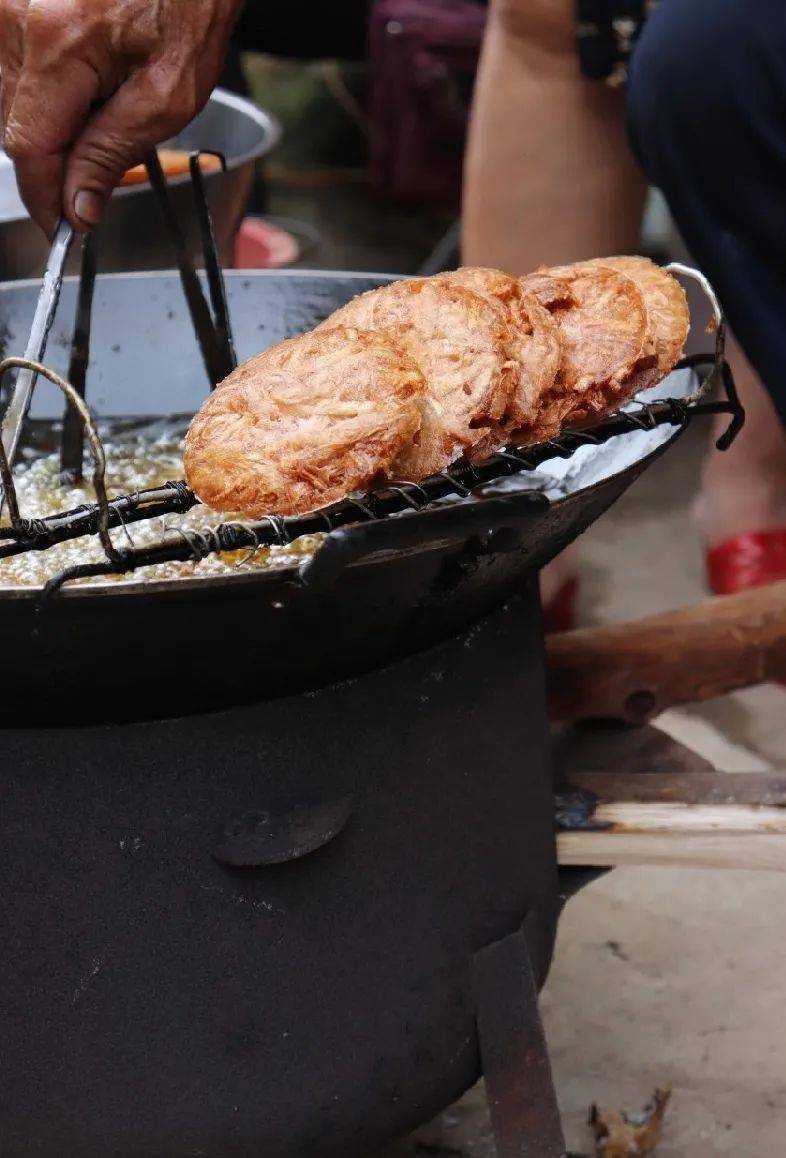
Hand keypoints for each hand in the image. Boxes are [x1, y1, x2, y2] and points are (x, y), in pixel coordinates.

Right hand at [0, 0, 242, 236]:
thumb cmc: (186, 13)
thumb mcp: (166, 98)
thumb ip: (112, 154)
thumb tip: (76, 207)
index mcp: (58, 44)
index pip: (29, 149)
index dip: (45, 199)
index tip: (65, 227)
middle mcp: (17, 18)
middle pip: (16, 129)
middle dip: (57, 158)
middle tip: (105, 153)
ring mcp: (8, 6)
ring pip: (10, 105)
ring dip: (50, 123)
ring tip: (102, 101)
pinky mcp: (9, 7)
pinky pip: (11, 73)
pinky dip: (43, 94)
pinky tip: (82, 82)